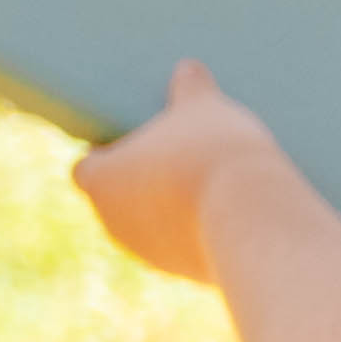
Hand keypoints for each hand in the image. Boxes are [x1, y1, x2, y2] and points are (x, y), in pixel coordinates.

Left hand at [72, 63, 291, 284]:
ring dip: (172, 210)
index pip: (87, 168)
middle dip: (143, 182)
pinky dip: (201, 233)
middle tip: (180, 158)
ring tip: (210, 184)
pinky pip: (187, 248)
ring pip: (152, 227)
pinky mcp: (186, 273)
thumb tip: (188, 68)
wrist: (253, 220)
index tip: (139, 140)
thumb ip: (190, 89)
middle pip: (118, 199)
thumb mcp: (204, 109)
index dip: (109, 154)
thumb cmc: (213, 154)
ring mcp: (148, 253)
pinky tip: (231, 214)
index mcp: (99, 181)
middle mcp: (112, 223)